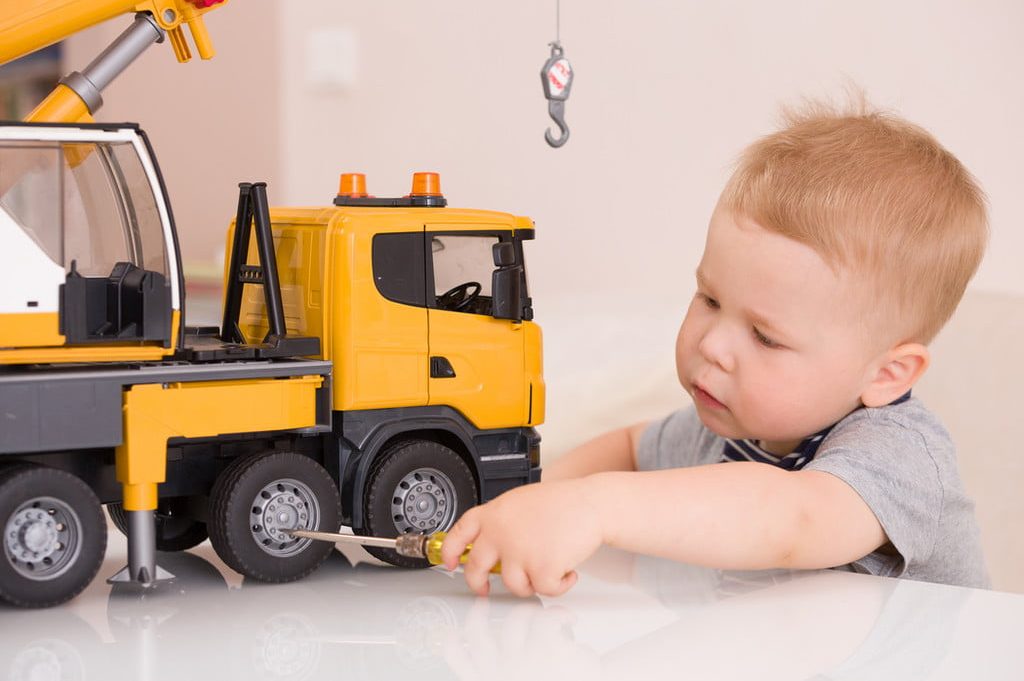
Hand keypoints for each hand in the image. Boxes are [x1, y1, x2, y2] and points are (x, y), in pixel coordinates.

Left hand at [440, 479, 604, 596]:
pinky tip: (567, 570)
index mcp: (493, 514)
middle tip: (485, 588)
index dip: (449, 551)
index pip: (460, 533)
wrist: (590, 504)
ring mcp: (518, 552)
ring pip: (514, 585)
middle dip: (479, 583)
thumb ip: (501, 522)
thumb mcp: (520, 503)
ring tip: (547, 567)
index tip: (449, 563)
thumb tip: (489, 546)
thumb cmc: (562, 503)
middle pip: (476, 569)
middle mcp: (500, 533)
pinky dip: (559, 585)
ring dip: (532, 582)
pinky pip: (544, 590)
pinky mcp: (540, 568)